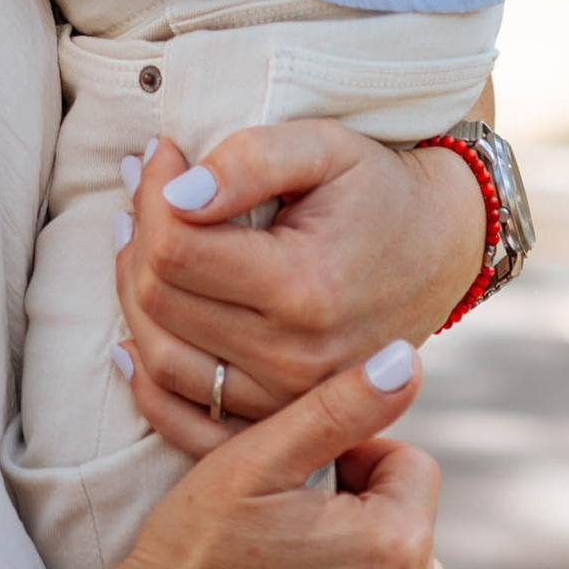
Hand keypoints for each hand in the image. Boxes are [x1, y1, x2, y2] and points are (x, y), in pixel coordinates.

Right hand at [92, 345, 470, 568]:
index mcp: (395, 541)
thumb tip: (410, 359)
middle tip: (290, 546)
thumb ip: (340, 406)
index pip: (408, 471)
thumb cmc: (190, 560)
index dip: (352, 467)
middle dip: (366, 528)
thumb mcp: (251, 463)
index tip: (298, 489)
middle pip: (413, 536)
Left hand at [114, 117, 486, 456]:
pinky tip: (129, 336)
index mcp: (303, 287)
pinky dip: (146, 379)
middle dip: (137, 235)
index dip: (150, 195)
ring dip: (132, 294)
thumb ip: (250, 160)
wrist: (440, 249)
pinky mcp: (280, 419)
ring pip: (161, 356)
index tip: (159, 154)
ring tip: (139, 239)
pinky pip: (187, 416)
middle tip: (144, 189)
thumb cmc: (377, 188)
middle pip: (160, 300)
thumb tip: (177, 193)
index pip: (176, 249)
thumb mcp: (325, 148)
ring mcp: (286, 398)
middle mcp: (294, 357)